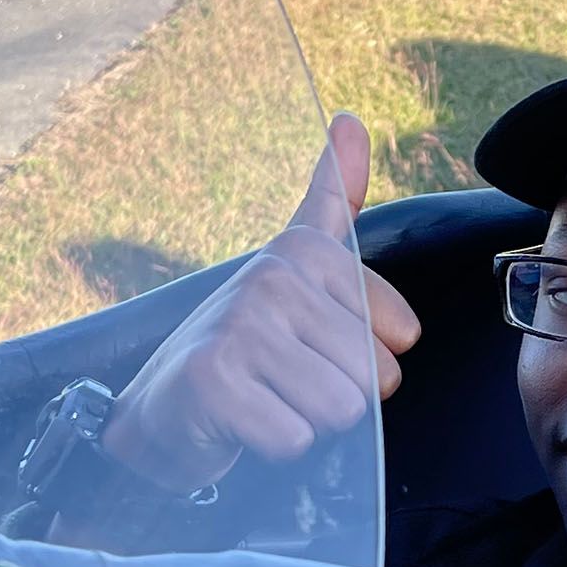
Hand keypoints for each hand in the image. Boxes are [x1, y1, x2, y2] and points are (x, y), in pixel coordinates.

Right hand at [101, 113, 419, 493]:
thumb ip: (334, 201)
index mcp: (306, 251)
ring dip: (307, 422)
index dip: (368, 363)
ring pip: (342, 408)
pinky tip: (243, 423)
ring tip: (268, 400)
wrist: (165, 411)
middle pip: (373, 376)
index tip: (314, 350)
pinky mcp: (214, 378)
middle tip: (287, 384)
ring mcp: (241, 323)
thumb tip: (350, 120)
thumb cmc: (245, 346)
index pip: (401, 337)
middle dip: (338, 398)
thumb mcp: (296, 269)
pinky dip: (274, 446)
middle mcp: (274, 276)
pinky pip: (296, 437)